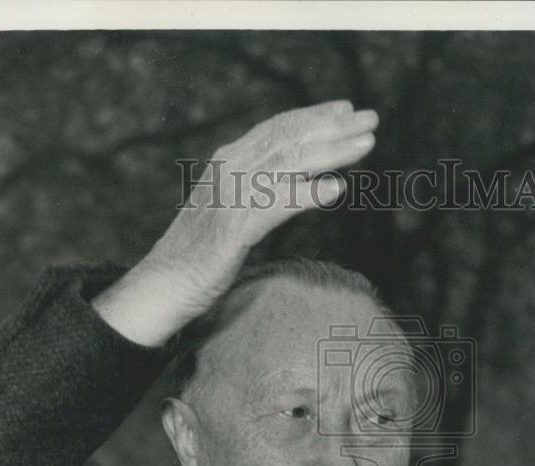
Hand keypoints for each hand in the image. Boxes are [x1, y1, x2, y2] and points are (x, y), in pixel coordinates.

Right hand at [92, 101, 378, 345]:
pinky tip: (336, 189)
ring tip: (365, 145)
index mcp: (227, 163)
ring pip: (287, 164)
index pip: (277, 130)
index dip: (314, 118)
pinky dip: (307, 194)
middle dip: (333, 128)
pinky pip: (276, 205)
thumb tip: (297, 184)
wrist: (163, 285)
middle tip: (371, 119)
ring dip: (331, 152)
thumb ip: (258, 193)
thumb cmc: (199, 255)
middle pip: (288, 139)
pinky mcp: (232, 228)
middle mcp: (228, 170)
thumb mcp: (231, 213)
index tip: (346, 111)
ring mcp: (230, 197)